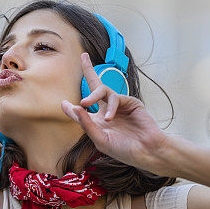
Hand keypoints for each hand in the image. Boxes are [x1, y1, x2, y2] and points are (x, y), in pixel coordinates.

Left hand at [61, 52, 174, 174]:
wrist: (146, 151)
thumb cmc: (123, 149)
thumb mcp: (100, 139)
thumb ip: (87, 124)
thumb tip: (75, 106)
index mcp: (98, 122)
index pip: (82, 111)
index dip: (71, 108)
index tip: (63, 104)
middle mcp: (107, 110)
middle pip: (96, 87)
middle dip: (89, 70)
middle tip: (84, 56)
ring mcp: (119, 105)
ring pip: (102, 90)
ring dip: (91, 95)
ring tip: (84, 102)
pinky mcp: (130, 102)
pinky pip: (115, 98)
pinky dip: (111, 107)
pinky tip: (109, 118)